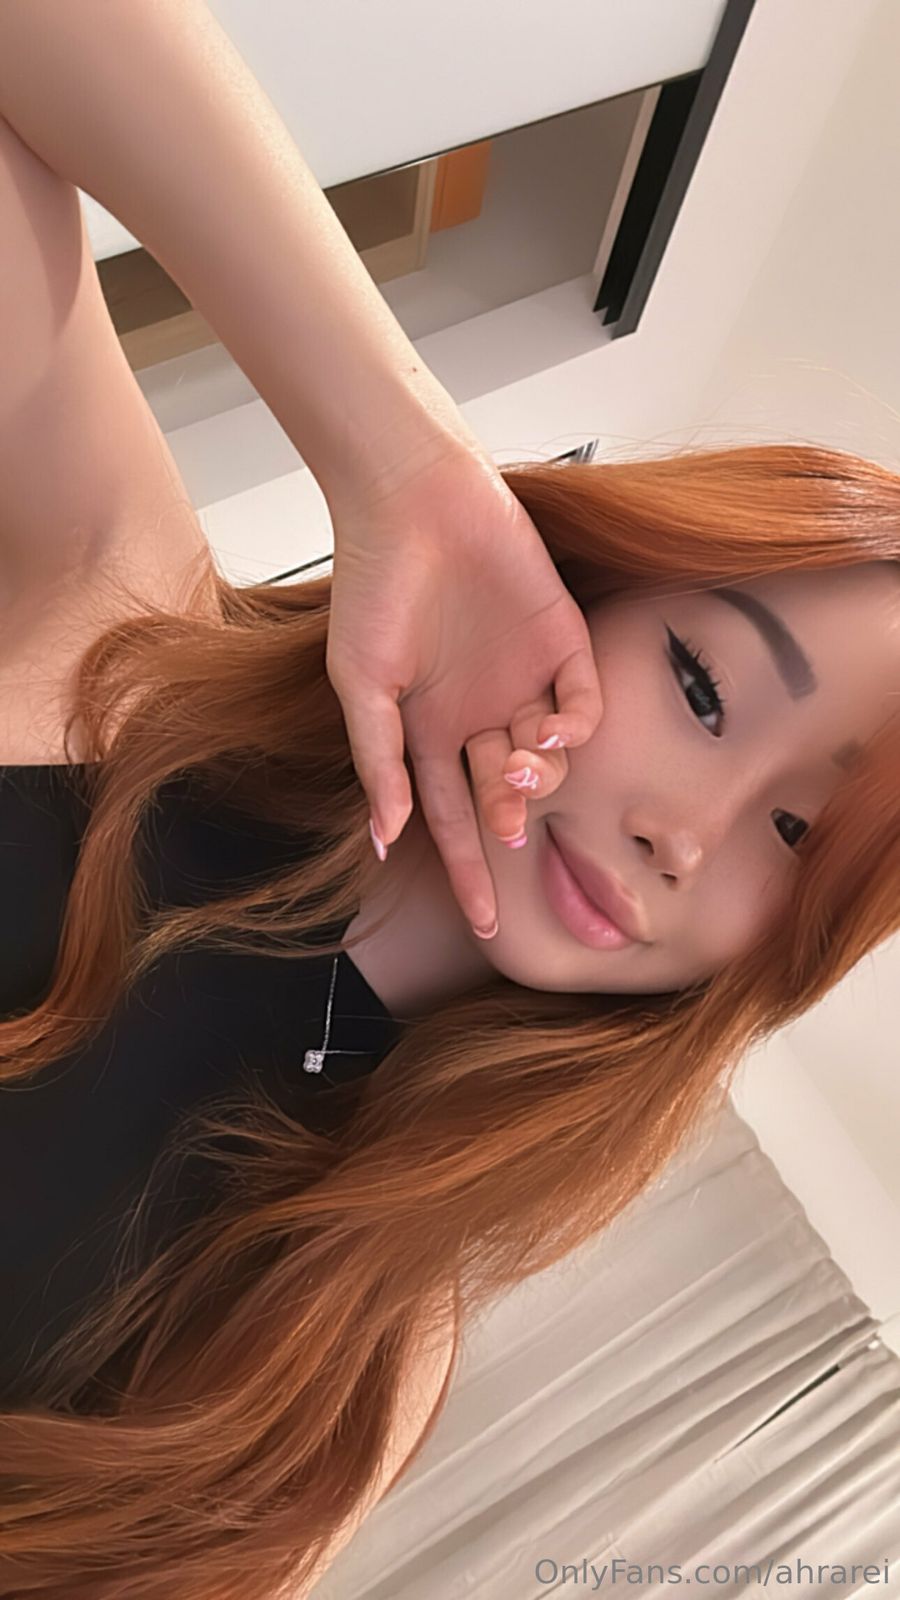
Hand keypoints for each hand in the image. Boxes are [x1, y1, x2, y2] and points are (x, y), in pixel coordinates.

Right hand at [324, 437, 602, 935]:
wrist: (413, 502)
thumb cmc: (375, 589)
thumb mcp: (363, 685)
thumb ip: (378, 762)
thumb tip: (385, 839)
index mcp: (430, 731)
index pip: (454, 818)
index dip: (468, 871)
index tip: (486, 926)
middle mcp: (481, 714)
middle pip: (503, 794)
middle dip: (509, 821)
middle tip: (509, 829)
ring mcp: (523, 680)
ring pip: (547, 758)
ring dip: (539, 777)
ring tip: (519, 767)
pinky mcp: (562, 640)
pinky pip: (582, 703)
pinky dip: (574, 727)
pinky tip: (551, 731)